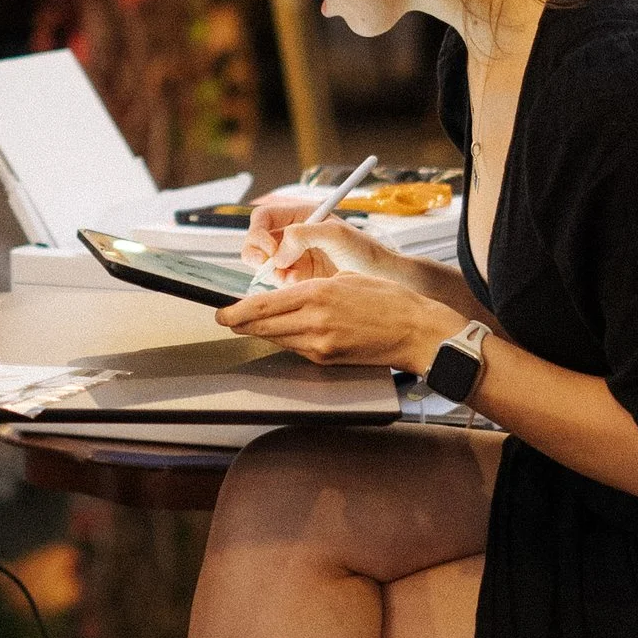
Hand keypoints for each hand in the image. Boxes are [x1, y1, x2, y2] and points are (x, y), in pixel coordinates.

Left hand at [217, 246, 460, 372]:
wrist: (416, 330)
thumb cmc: (387, 301)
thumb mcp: (346, 278)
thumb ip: (313, 288)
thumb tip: (288, 296)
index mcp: (317, 293)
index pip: (264, 305)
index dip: (237, 311)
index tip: (222, 313)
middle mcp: (315, 319)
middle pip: (263, 326)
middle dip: (241, 324)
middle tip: (227, 321)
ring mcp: (321, 343)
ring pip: (278, 340)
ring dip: (263, 334)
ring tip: (250, 326)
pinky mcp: (329, 359)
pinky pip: (298, 350)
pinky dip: (287, 341)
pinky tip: (285, 335)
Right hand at [244, 191, 424, 289]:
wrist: (384, 282)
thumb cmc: (367, 253)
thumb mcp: (337, 235)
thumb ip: (304, 235)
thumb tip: (278, 252)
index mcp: (302, 216)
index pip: (264, 217)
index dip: (258, 231)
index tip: (269, 247)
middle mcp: (295, 235)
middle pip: (257, 239)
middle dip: (257, 253)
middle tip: (267, 264)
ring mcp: (296, 257)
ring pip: (264, 263)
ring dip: (272, 271)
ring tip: (291, 277)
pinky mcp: (299, 279)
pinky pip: (277, 281)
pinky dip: (282, 284)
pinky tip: (299, 285)